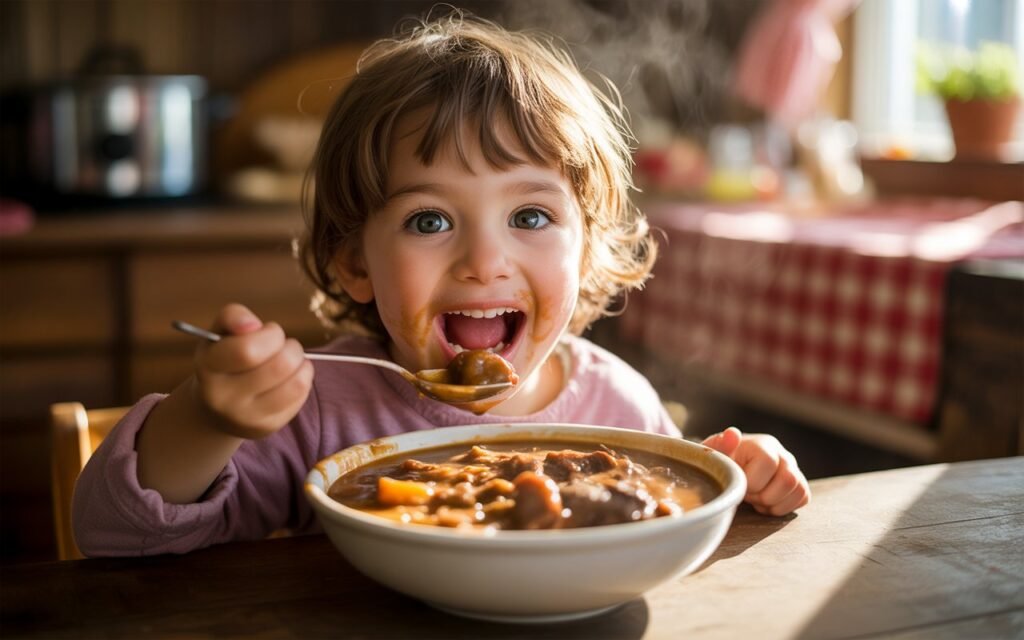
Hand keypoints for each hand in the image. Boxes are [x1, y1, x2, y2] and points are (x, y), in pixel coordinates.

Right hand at [193, 303, 313, 438]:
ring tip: (289, 360)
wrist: (214, 407)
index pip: (248, 350)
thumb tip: (253, 325)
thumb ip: (233, 316)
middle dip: (291, 347)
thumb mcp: (219, 333)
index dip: (270, 334)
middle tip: (283, 346)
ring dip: (301, 363)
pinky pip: (301, 397)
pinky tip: (288, 378)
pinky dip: (302, 380)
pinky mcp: (267, 427)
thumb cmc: (223, 360)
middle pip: (280, 365)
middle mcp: (224, 398)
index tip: (269, 331)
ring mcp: (246, 417)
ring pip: (297, 383)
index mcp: (209, 368)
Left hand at [702, 427, 809, 515]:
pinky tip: (765, 503)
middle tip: (748, 494)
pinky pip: (803, 498)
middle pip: (788, 479)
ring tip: (756, 499)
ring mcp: (793, 469)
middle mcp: (783, 454)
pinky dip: (783, 507)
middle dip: (764, 495)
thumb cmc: (721, 464)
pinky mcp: (799, 484)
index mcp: (762, 444)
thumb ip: (720, 446)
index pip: (768, 463)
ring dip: (774, 503)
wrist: (730, 470)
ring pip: (799, 491)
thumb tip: (732, 434)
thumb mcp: (714, 455)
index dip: (752, 481)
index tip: (739, 484)